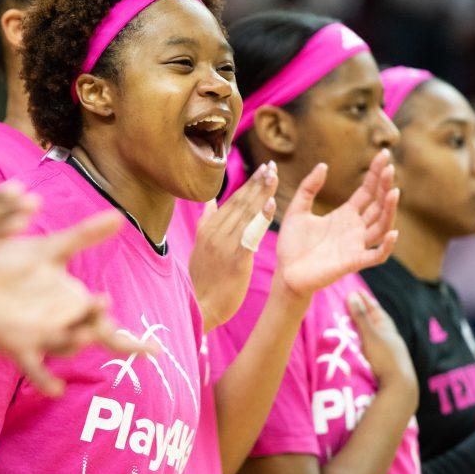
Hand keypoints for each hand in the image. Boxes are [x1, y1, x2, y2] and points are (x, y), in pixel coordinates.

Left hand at [0, 210, 151, 394]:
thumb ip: (85, 236)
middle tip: (102, 302)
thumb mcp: (50, 248)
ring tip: (82, 331)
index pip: (109, 325)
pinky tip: (57, 388)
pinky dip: (45, 379)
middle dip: (101, 323)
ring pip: (68, 345)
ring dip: (77, 341)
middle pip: (93, 334)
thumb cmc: (8, 263)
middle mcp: (62, 322)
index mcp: (73, 302)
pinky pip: (33, 367)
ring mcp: (41, 335)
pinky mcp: (16, 344)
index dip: (135, 342)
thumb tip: (120, 217)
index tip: (157, 350)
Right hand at [188, 161, 277, 329]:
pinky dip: (261, 218)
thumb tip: (210, 202)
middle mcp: (215, 232)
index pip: (232, 200)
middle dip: (257, 183)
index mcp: (208, 229)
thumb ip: (207, 223)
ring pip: (246, 214)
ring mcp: (224, 245)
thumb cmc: (203, 279)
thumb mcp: (200, 247)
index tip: (263, 169)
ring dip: (262, 194)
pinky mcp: (235, 259)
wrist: (200, 306)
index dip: (249, 184)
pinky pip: (250, 234)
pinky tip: (272, 205)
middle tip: (272, 166)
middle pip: (240, 202)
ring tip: (274, 177)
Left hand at [275, 150, 398, 298]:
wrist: (285, 273)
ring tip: (393, 191)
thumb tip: (324, 165)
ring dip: (389, 210)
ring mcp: (356, 245)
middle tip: (390, 167)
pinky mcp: (353, 262)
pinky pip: (377, 255)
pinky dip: (387, 246)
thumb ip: (308, 187)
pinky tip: (393, 232)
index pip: (367, 192)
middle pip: (378, 205)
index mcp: (345, 215)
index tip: (384, 155)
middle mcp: (355, 229)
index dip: (376, 174)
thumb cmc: (292, 244)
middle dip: (385, 186)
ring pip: (381, 226)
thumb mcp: (296, 210)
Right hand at [347, 288, 416, 396]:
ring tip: (361, 323)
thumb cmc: (384, 359)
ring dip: (370, 327)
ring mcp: (391, 352)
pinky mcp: (389, 365)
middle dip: (369, 312)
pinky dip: (371, 341)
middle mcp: (391, 339)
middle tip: (359, 303)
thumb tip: (352, 295)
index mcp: (388, 330)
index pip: (376, 310)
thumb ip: (361, 317)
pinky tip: (369, 345)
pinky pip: (378, 347)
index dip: (366, 300)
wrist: (400, 386)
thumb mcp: (370, 336)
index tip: (357, 291)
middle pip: (379, 321)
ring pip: (380, 335)